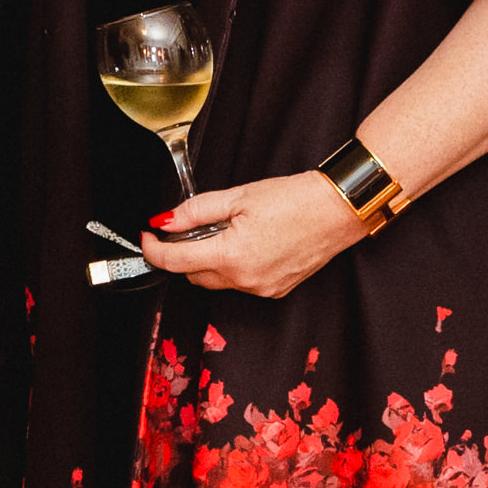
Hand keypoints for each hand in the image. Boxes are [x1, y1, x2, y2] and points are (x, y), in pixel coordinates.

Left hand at [144, 173, 369, 299]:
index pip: (175, 261)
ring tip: (227, 232)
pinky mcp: (276, 290)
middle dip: (183, 254)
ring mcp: (262, 288)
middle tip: (189, 228)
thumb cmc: (296, 199)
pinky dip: (233, 267)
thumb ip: (196, 211)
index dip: (153, 249)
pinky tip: (248, 244)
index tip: (148, 237)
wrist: (339, 209)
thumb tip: (166, 221)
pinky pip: (241, 283)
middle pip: (193, 275)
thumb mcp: (239, 196)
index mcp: (231, 256)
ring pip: (217, 281)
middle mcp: (245, 280)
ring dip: (210, 261)